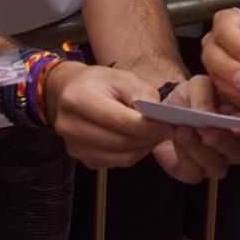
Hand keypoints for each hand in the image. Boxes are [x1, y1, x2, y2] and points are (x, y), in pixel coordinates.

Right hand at [44, 62, 169, 168]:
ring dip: (144, 147)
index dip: (148, 125)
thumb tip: (158, 117)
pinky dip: (133, 153)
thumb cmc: (98, 82)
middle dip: (149, 137)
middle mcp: (70, 126)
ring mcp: (74, 146)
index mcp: (77, 99)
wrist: (70, 91)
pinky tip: (140, 140)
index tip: (169, 124)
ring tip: (156, 134)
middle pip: (121, 141)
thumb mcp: (121, 77)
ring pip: (121, 156)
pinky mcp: (82, 158)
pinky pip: (116, 162)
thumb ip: (141, 93)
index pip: (119, 120)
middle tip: (168, 130)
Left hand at [150, 75, 239, 182]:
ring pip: (217, 165)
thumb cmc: (188, 98)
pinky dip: (182, 152)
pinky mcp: (195, 173)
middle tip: (207, 130)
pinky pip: (194, 171)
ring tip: (182, 129)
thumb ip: (206, 94)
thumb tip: (206, 113)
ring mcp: (217, 162)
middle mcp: (235, 145)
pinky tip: (173, 135)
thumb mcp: (198, 87)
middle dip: (223, 141)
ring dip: (197, 147)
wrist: (163, 113)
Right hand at [202, 7, 239, 110]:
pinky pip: (222, 97)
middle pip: (212, 53)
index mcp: (235, 21)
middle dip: (229, 69)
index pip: (225, 25)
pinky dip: (239, 102)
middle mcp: (221, 42)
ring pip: (215, 77)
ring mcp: (218, 65)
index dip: (236, 42)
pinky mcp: (221, 88)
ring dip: (236, 89)